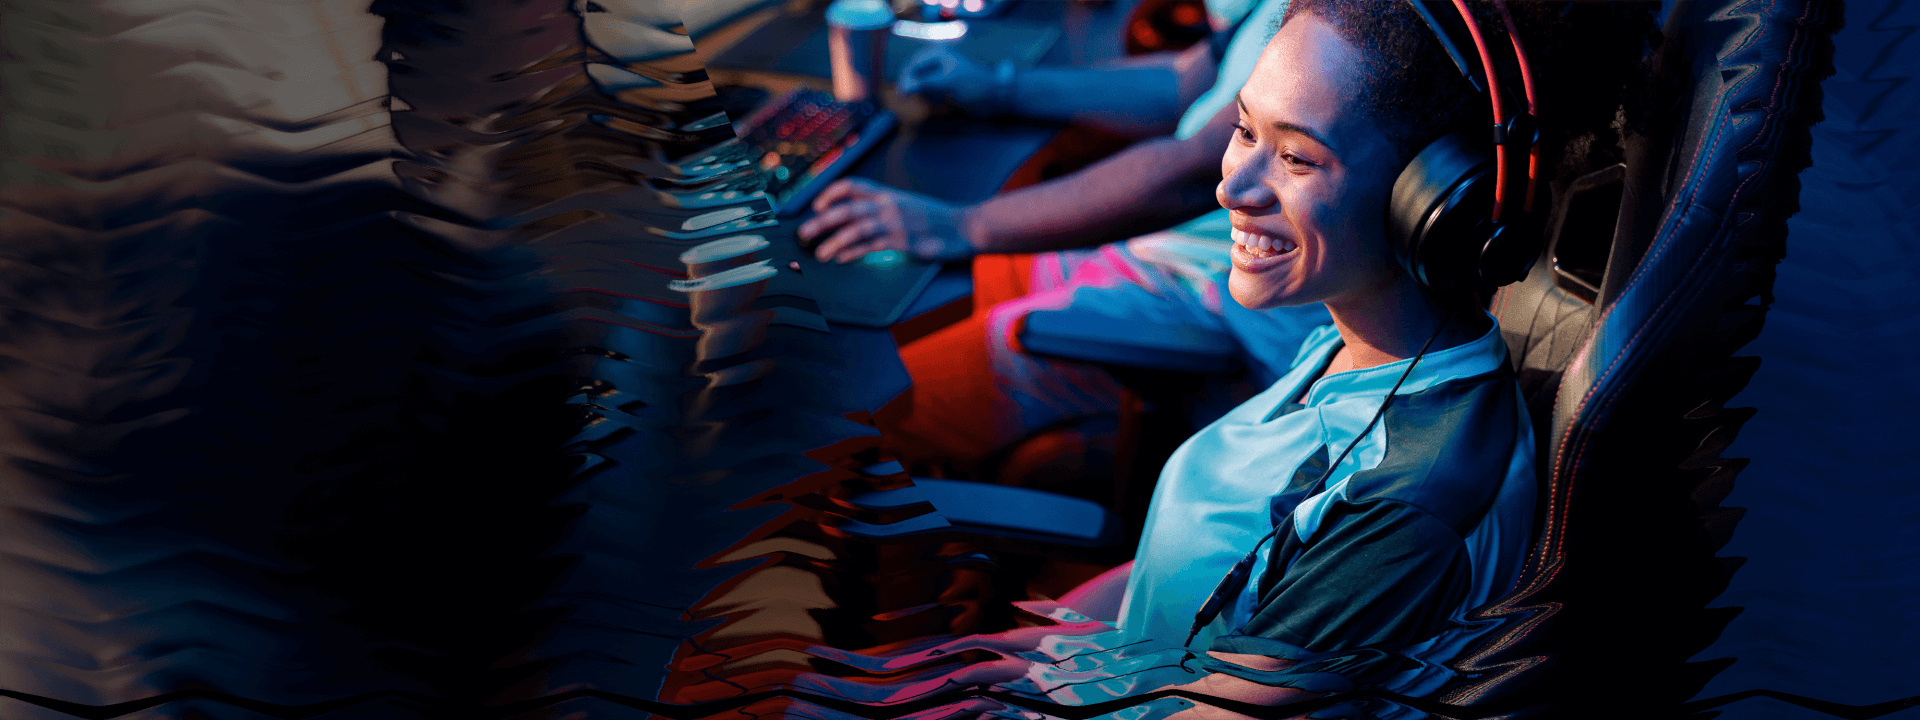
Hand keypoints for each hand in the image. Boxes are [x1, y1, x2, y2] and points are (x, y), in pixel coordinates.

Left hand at [797, 177, 982, 263]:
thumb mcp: (906, 204)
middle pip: (846, 209)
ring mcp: (895, 223)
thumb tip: (857, 217)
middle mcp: (887, 205)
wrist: (964, 226)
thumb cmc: (934, 218)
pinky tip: (841, 258)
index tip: (817, 206)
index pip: (851, 186)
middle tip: (803, 233)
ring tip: (819, 253)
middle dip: (821, 221)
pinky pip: (872, 246)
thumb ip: (883, 208)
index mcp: (886, 194)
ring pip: (855, 229)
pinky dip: (853, 252)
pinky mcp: (902, 242)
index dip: (830, 194)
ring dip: (833, 241)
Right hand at [899, 45, 1005, 115]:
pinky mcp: (944, 85)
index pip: (913, 63)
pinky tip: (934, 104)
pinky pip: (929, 90)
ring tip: (924, 102)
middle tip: (907, 101)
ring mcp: (940, 73)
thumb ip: (925, 84)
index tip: (902, 94)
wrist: (996, 96)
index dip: (905, 78)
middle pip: (914, 72)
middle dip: (911, 86)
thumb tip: (904, 88)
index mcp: (938, 53)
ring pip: (920, 82)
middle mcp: (937, 61)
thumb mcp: (948, 83)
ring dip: (919, 93)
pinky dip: (928, 97)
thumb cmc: (974, 85)